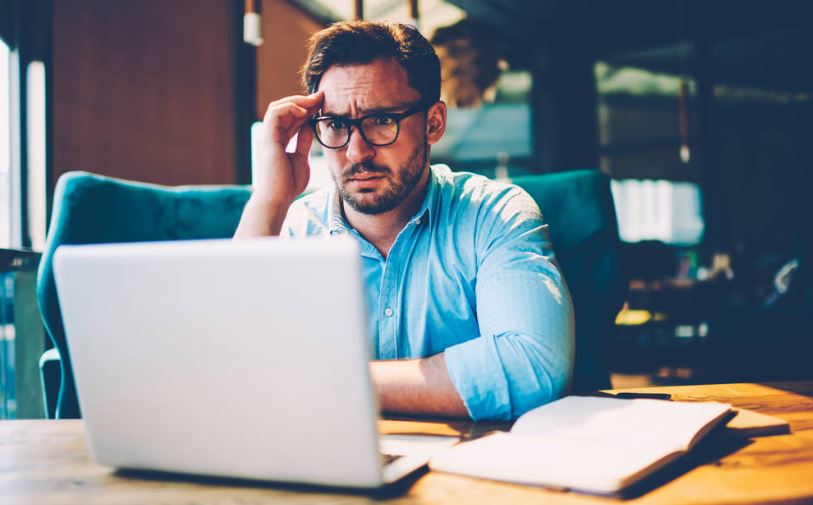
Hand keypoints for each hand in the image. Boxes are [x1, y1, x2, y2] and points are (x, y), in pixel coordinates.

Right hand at [254, 91, 323, 207]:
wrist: (278, 198)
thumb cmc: (288, 184)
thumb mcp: (301, 158)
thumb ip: (304, 142)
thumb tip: (310, 127)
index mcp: (280, 141)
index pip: (291, 118)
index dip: (306, 109)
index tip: (323, 104)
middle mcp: (272, 136)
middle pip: (285, 109)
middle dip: (303, 101)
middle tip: (321, 97)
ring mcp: (268, 136)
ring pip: (278, 107)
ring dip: (296, 101)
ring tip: (313, 102)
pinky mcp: (268, 138)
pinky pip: (276, 113)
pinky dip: (290, 108)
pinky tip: (304, 112)